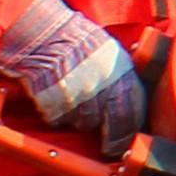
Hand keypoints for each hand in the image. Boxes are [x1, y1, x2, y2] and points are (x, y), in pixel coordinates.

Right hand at [0, 0, 146, 151]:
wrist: (41, 31)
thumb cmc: (73, 38)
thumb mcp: (108, 50)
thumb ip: (121, 74)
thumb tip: (130, 95)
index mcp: (121, 72)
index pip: (133, 111)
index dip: (130, 129)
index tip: (126, 139)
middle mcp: (103, 86)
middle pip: (110, 124)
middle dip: (110, 137)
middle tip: (107, 145)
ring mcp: (78, 95)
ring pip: (83, 123)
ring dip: (79, 118)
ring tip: (72, 99)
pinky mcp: (54, 102)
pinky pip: (58, 119)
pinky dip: (56, 114)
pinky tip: (54, 97)